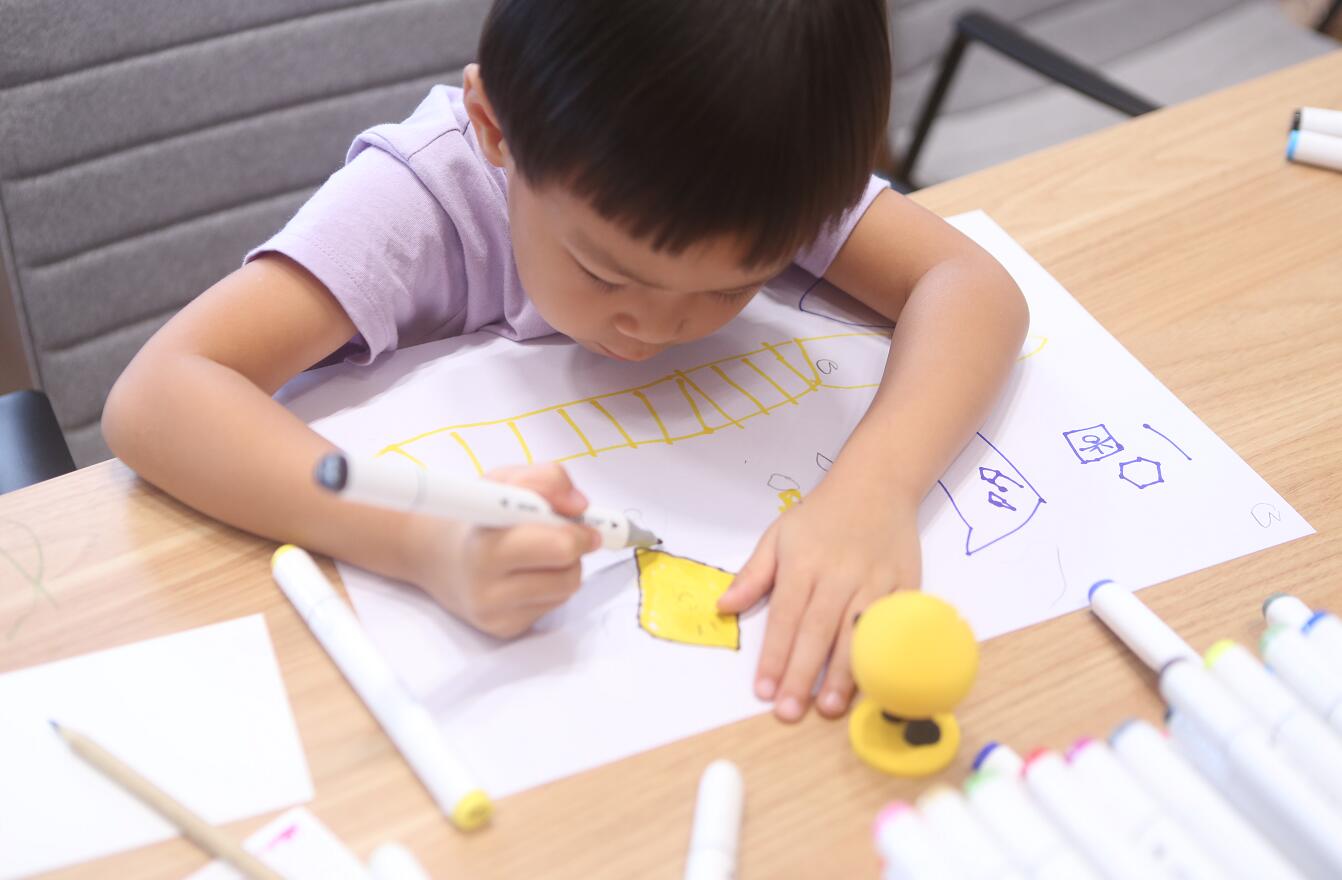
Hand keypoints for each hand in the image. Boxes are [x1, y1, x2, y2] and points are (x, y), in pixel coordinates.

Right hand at [402, 462, 600, 637]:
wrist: (440, 557)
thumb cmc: (477, 519)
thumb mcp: (504, 482)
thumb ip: (546, 480)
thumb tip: (580, 505)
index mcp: (485, 541)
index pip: (557, 545)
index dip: (576, 531)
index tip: (581, 519)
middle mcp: (485, 583)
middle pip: (568, 572)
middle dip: (575, 547)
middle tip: (569, 531)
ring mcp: (494, 612)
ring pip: (566, 589)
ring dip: (566, 566)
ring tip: (540, 552)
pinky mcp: (504, 629)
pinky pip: (553, 606)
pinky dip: (551, 586)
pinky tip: (527, 574)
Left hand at [717, 477, 921, 721]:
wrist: (877, 484)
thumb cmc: (822, 515)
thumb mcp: (778, 535)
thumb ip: (753, 575)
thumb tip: (725, 607)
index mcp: (803, 564)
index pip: (785, 618)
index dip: (774, 656)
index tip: (763, 691)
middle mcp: (839, 574)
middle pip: (818, 631)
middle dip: (802, 674)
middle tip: (790, 711)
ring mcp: (875, 581)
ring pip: (857, 634)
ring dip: (844, 674)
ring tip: (830, 708)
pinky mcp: (905, 586)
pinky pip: (893, 627)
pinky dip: (884, 656)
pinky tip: (874, 682)